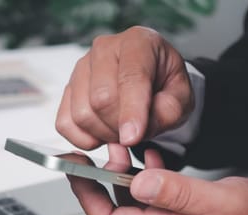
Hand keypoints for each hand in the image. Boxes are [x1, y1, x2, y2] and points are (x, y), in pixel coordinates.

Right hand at [56, 26, 193, 149]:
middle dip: (120, 127)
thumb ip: (168, 111)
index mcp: (138, 42)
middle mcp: (104, 50)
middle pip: (101, 99)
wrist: (151, 80)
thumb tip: (135, 130)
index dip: (131, 111)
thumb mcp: (182, 96)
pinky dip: (84, 138)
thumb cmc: (164, 84)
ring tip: (121, 129)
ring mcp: (81, 68)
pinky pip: (65, 123)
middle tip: (136, 132)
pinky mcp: (67, 90)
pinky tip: (102, 133)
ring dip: (104, 134)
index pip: (130, 77)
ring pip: (82, 114)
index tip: (132, 138)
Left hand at [67, 144, 247, 214]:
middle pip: (114, 210)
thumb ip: (179, 193)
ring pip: (132, 201)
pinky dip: (145, 175)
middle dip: (101, 179)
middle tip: (105, 149)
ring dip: (123, 175)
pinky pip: (153, 197)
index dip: (86, 195)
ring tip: (125, 148)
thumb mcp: (222, 203)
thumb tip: (139, 183)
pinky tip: (152, 158)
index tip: (75, 168)